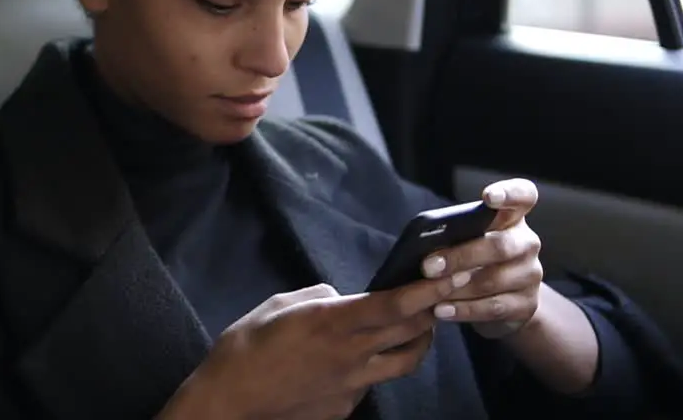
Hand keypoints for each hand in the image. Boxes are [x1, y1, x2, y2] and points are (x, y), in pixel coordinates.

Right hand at [157, 272, 471, 419]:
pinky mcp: (347, 406)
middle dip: (433, 311)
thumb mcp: (276, 306)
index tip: (450, 277)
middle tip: (443, 295)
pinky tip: (361, 359)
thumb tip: (339, 297)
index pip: (393, 306)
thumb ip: (315, 297)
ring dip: (419, 342)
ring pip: (404, 363)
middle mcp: (351, 354)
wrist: (231, 402)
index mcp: (331, 323)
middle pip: (410, 333)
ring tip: (419, 328)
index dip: (426, 291)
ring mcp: (353, 385)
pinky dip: (377, 366)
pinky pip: (373, 382)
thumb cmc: (244, 347)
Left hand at [422, 178, 543, 338]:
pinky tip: (442, 310)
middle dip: (460, 256)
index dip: (509, 193)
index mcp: (513, 217)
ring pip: (493, 280)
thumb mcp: (467, 239)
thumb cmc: (475, 257)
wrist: (503, 299)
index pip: (523, 196)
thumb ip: (455, 234)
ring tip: (430, 292)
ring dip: (457, 287)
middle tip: (428, 266)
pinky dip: (464, 310)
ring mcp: (531, 275)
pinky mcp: (527, 305)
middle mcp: (527, 243)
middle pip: (499, 246)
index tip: (489, 197)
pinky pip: (493, 308)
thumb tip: (424, 245)